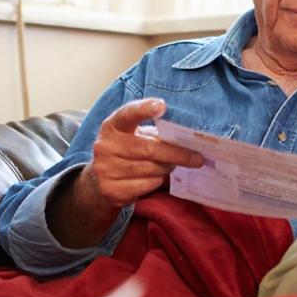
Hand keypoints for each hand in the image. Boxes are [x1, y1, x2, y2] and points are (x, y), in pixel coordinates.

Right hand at [47, 98, 202, 247]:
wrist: (99, 181)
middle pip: (149, 149)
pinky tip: (155, 177)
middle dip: (177, 154)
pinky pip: (147, 185)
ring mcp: (106, 169)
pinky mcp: (111, 190)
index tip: (161, 106)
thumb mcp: (135, 137)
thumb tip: (187, 141)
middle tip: (197, 158)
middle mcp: (105, 146)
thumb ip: (154, 133)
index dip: (144, 109)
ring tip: (170, 165)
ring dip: (167, 168)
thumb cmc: (127, 152)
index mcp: (112, 126)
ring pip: (151, 169)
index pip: (128, 114)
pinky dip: (157, 181)